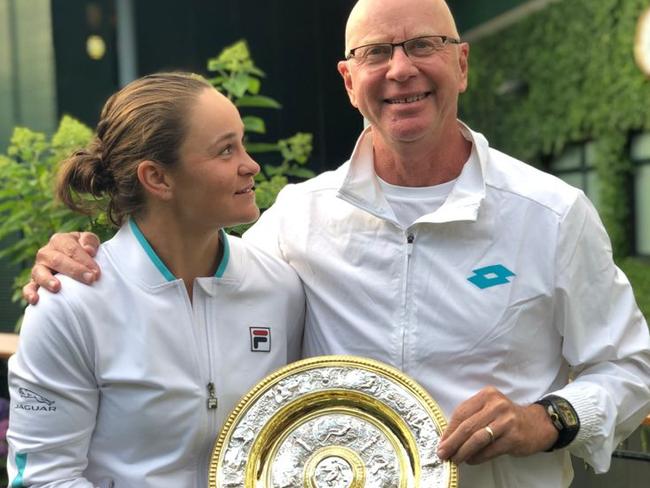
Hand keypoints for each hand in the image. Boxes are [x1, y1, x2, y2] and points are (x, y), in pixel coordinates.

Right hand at [23, 232, 100, 304]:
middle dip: (74, 270)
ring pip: (39, 272)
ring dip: (47, 280)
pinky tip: (36, 300)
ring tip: (57, 287)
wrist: (76, 262)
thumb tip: (89, 250)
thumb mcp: (90, 242)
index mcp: (60, 240)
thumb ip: (90, 241)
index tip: (97, 273)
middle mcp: (46, 253)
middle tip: (90, 279)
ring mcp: (38, 268)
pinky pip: (29, 287)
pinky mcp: (34, 282)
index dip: (85, 260)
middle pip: (57, 260)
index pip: (71, 249)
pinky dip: (30, 293)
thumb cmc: (84, 252)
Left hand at [437, 386, 557, 464]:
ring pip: (477, 439)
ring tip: (455, 459)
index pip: (461, 412)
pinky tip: (471, 460)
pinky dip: (477, 457)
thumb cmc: (507, 417)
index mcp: (486, 395)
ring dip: (463, 451)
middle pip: (467, 426)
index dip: (449, 429)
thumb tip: (449, 436)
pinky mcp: (514, 437)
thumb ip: (472, 416)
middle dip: (452, 442)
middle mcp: (496, 405)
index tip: (441, 442)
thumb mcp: (490, 408)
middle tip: (443, 454)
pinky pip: (490, 450)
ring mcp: (506, 421)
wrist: (538, 424)